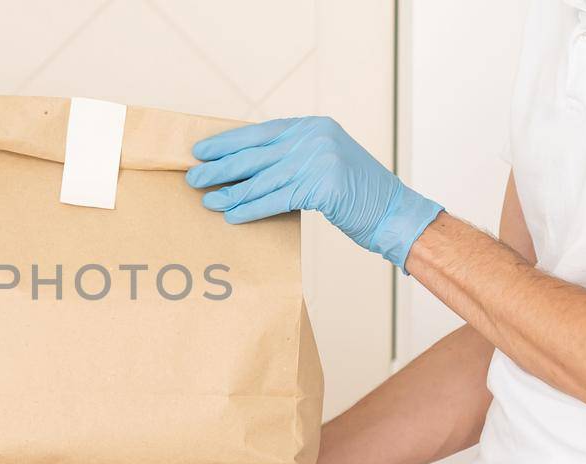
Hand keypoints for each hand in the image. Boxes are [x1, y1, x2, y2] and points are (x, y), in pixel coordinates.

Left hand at [186, 116, 443, 268]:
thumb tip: (245, 165)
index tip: (201, 151)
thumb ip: (292, 156)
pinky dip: (250, 210)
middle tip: (193, 177)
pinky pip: (275, 200)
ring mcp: (319, 160)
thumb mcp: (324, 161)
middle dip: (220, 168)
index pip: (259, 132)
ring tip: (207, 201)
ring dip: (229, 193)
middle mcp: (314, 137)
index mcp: (313, 126)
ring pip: (261, 179)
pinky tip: (232, 216)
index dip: (227, 143)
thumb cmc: (355, 193)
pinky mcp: (321, 187)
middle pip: (254, 154)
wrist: (393, 211)